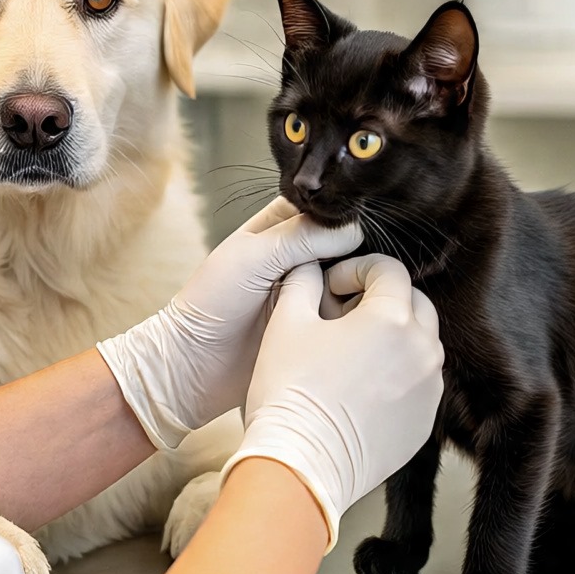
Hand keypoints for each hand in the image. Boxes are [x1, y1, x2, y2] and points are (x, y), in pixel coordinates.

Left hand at [97, 198, 360, 449]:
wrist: (195, 365)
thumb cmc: (212, 302)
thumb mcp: (254, 256)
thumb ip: (302, 237)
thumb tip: (355, 230)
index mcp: (279, 227)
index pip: (325, 208)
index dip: (347, 213)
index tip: (371, 222)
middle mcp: (299, 256)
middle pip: (346, 243)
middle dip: (361, 250)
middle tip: (379, 261)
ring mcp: (311, 291)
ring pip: (353, 276)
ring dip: (362, 282)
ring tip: (373, 289)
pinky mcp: (319, 325)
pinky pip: (349, 312)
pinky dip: (359, 311)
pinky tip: (370, 314)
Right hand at [220, 254, 444, 550]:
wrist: (300, 466)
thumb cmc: (289, 392)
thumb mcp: (287, 322)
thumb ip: (303, 280)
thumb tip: (311, 265)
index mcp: (392, 317)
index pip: (389, 270)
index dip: (356, 269)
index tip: (331, 286)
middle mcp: (423, 350)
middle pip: (414, 304)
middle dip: (382, 300)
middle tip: (343, 315)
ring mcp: (430, 390)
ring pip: (421, 344)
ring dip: (393, 338)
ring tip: (352, 353)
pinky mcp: (425, 423)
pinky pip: (419, 384)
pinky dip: (397, 376)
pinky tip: (360, 389)